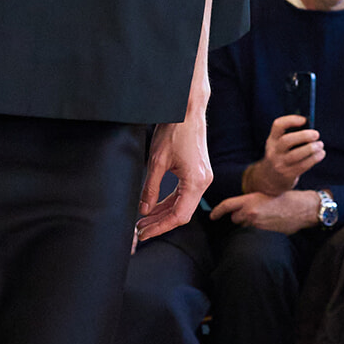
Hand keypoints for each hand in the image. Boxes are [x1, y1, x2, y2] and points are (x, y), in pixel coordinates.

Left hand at [135, 106, 211, 242]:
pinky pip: (184, 195)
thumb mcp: (157, 161)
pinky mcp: (198, 174)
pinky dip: (169, 203)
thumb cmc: (174, 130)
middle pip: (181, 214)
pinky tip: (154, 208)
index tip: (143, 233)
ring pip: (182, 205)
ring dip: (163, 214)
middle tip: (139, 230)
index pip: (179, 216)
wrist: (187, 110)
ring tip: (143, 221)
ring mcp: (202, 178)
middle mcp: (203, 183)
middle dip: (159, 223)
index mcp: (196, 182)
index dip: (160, 227)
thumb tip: (144, 210)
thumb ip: (150, 188)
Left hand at [211, 190, 321, 232]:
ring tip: (264, 214)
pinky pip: (255, 229)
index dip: (217, 211)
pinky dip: (258, 225)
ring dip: (249, 221)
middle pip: (235, 218)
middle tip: (251, 210)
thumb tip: (243, 209)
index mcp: (250, 200)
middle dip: (239, 216)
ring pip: (245, 224)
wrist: (302, 209)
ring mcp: (257, 223)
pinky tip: (269, 220)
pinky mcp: (264, 231)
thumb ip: (251, 201)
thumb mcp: (265, 195)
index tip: (212, 216)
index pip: (227, 206)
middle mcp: (251, 212)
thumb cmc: (286, 198)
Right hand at [248, 115, 325, 194]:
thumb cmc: (281, 156)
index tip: (304, 120)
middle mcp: (274, 151)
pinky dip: (314, 159)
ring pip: (295, 155)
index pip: (278, 125)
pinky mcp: (288, 174)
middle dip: (303, 136)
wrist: (269, 179)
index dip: (291, 120)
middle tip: (316, 134)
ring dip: (311, 149)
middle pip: (286, 141)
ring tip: (320, 145)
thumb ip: (293, 136)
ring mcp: (280, 164)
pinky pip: (302, 166)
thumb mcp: (280, 145)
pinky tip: (321, 154)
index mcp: (272, 140)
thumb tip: (312, 130)